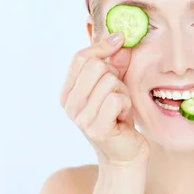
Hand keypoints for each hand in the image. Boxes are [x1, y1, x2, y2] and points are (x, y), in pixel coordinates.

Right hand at [60, 32, 148, 166]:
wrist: (126, 154)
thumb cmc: (118, 118)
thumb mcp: (115, 86)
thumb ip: (115, 63)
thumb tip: (119, 38)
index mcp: (68, 92)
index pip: (80, 58)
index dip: (101, 46)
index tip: (119, 40)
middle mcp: (70, 105)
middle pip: (95, 66)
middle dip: (115, 75)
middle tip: (118, 93)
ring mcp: (81, 118)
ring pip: (109, 82)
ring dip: (123, 92)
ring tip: (121, 107)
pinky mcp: (97, 128)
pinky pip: (116, 99)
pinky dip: (126, 105)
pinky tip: (123, 117)